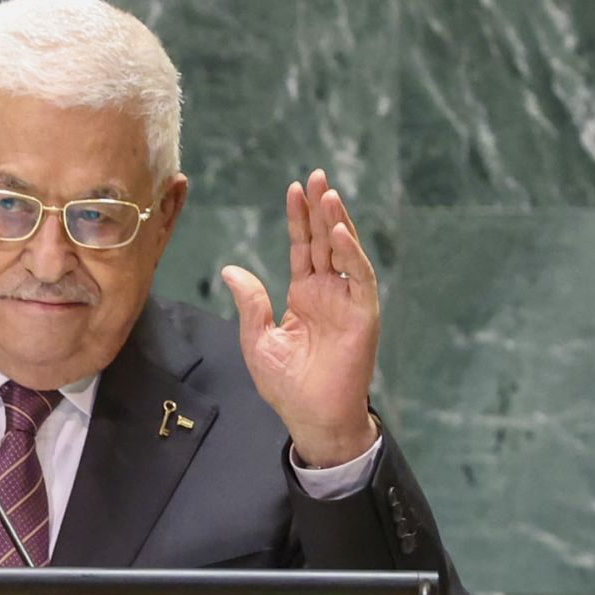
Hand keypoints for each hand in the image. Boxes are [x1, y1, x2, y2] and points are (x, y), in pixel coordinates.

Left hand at [220, 169, 379, 466]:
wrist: (312, 418)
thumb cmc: (287, 386)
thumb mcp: (258, 340)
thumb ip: (250, 303)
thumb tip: (231, 269)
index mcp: (303, 295)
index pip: (301, 248)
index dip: (298, 219)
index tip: (294, 188)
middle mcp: (327, 293)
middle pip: (323, 241)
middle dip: (320, 209)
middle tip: (316, 176)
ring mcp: (347, 301)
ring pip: (343, 252)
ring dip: (337, 222)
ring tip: (327, 193)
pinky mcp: (363, 315)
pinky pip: (358, 278)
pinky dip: (350, 254)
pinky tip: (337, 233)